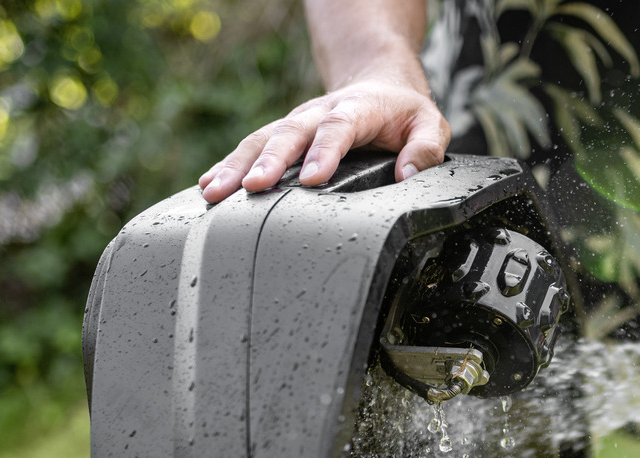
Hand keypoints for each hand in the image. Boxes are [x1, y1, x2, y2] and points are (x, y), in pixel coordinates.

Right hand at [199, 70, 449, 201]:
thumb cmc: (404, 113)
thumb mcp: (429, 125)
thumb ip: (425, 150)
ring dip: (237, 164)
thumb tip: (408, 174)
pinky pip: (252, 146)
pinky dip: (229, 165)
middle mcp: (320, 112)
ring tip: (215, 190)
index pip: (338, 129)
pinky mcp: (283, 135)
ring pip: (263, 139)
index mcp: (358, 109)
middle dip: (269, 160)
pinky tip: (209, 186)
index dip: (324, 152)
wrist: (378, 84)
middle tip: (252, 186)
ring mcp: (298, 122)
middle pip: (290, 133)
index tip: (311, 179)